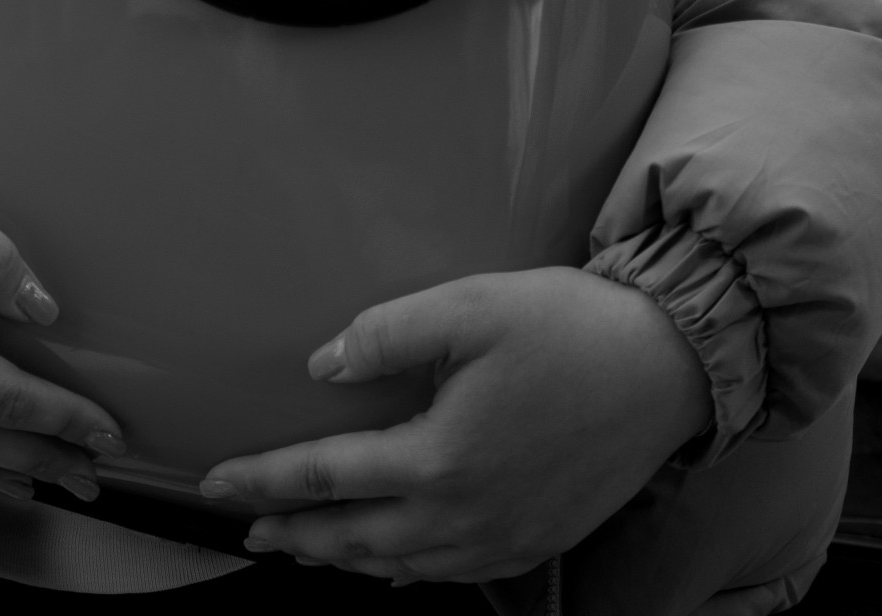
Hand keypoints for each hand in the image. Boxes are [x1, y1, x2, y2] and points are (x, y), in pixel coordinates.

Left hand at [201, 268, 712, 582]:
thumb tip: (323, 366)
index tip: (215, 483)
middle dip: (293, 534)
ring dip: (342, 558)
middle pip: (354, 540)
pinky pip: (448, 576)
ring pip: (399, 567)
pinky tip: (390, 566)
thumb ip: (389, 332)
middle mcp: (466, 517)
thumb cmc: (569, 327)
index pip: (327, 477)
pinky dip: (403, 573)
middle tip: (247, 529)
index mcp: (441, 458)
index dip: (264, 480)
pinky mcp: (534, 542)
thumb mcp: (471, 306)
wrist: (666, 368)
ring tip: (303, 546)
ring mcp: (503, 540)